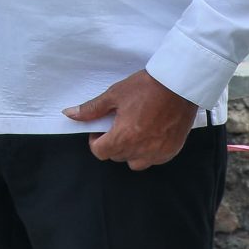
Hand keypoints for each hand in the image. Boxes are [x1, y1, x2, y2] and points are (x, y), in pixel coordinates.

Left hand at [63, 69, 198, 169]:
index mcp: (124, 136)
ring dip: (130, 151)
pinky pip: (154, 160)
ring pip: (135, 163)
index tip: (101, 128)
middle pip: (116, 157)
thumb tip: (70, 114)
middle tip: (118, 125)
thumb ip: (91, 109)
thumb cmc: (146, 87)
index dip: (96, 141)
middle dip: (112, 144)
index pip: (100, 153)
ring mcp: (158, 152)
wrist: (178, 85)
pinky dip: (148, 152)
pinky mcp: (172, 150)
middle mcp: (141, 149)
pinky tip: (149, 134)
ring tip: (133, 131)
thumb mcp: (114, 95)